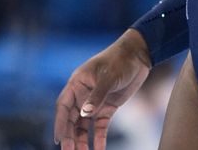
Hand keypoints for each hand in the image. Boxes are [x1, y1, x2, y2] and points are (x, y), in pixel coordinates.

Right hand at [54, 29, 151, 149]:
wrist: (139, 56)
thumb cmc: (120, 60)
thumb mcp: (108, 77)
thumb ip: (97, 96)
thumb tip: (84, 114)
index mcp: (77, 84)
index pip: (63, 106)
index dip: (60, 123)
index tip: (59, 140)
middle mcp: (82, 94)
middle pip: (72, 119)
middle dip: (70, 136)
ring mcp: (95, 102)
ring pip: (84, 126)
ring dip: (82, 140)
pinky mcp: (107, 108)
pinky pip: (100, 126)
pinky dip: (99, 138)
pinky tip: (98, 149)